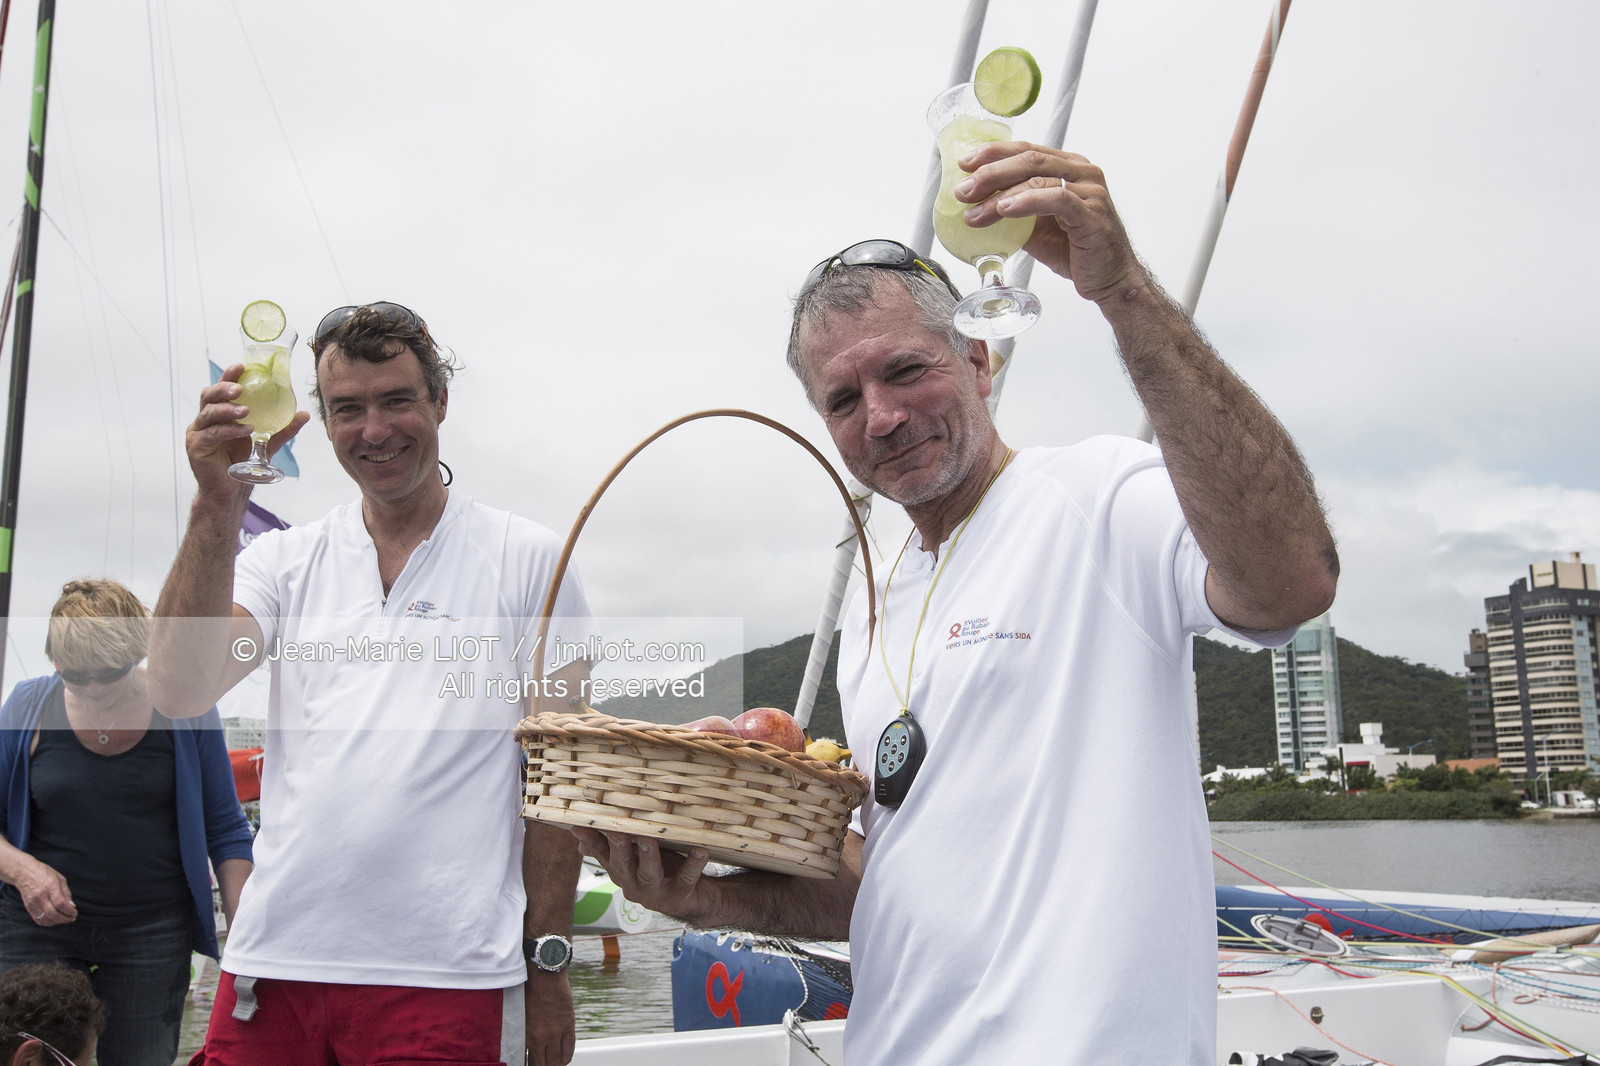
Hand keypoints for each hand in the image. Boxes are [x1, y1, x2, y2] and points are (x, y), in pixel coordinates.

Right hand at [15, 858, 75, 925]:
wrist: (24, 873)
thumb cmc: (44, 873)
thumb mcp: (60, 879)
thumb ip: (66, 893)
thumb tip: (72, 907)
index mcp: (50, 886)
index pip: (60, 903)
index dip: (69, 911)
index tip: (75, 913)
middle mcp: (40, 896)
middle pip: (53, 914)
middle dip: (65, 919)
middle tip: (72, 918)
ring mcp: (33, 903)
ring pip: (46, 919)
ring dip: (57, 922)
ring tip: (65, 919)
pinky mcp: (28, 907)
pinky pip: (38, 920)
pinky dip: (48, 922)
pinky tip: (55, 919)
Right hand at [186, 364, 309, 502]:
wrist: (230, 490)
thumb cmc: (242, 463)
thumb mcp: (266, 442)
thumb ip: (282, 428)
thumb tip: (304, 414)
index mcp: (218, 414)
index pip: (221, 390)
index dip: (228, 376)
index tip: (242, 366)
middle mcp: (205, 420)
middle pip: (209, 396)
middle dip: (224, 388)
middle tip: (241, 388)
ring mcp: (197, 432)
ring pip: (209, 413)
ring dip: (228, 409)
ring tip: (246, 411)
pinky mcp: (196, 446)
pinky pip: (212, 434)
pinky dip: (229, 430)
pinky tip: (245, 430)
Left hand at [524, 970, 574, 1065]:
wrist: (544, 973)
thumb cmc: (527, 990)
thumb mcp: (519, 1015)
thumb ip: (522, 1033)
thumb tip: (522, 1049)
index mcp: (528, 1035)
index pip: (531, 1063)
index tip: (530, 1064)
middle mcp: (543, 1037)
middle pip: (546, 1064)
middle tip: (540, 1063)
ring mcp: (557, 1032)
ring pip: (559, 1060)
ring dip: (555, 1064)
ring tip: (551, 1062)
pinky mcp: (569, 1025)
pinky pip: (569, 1049)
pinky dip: (565, 1057)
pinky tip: (561, 1058)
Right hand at [570, 828, 711, 923]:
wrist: (696, 901)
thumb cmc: (664, 872)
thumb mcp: (637, 859)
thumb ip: (612, 849)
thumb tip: (578, 840)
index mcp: (623, 874)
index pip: (603, 856)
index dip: (591, 842)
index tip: (578, 826)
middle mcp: (635, 886)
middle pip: (623, 867)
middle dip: (618, 849)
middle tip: (616, 831)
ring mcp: (657, 894)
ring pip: (649, 875)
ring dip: (648, 857)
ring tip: (649, 840)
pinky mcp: (681, 896)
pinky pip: (687, 878)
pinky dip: (693, 864)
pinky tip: (700, 850)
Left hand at [952, 142, 1145, 303]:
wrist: (1110, 280)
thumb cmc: (1078, 251)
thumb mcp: (1038, 227)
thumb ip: (1015, 211)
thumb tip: (977, 206)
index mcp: (1068, 167)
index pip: (1026, 150)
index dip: (993, 153)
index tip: (964, 163)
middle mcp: (1081, 172)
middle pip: (1029, 159)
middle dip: (990, 173)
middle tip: (963, 190)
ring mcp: (1089, 190)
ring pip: (1038, 178)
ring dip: (1000, 194)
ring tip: (974, 212)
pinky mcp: (1092, 213)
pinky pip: (1056, 199)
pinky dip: (1027, 202)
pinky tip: (1005, 210)